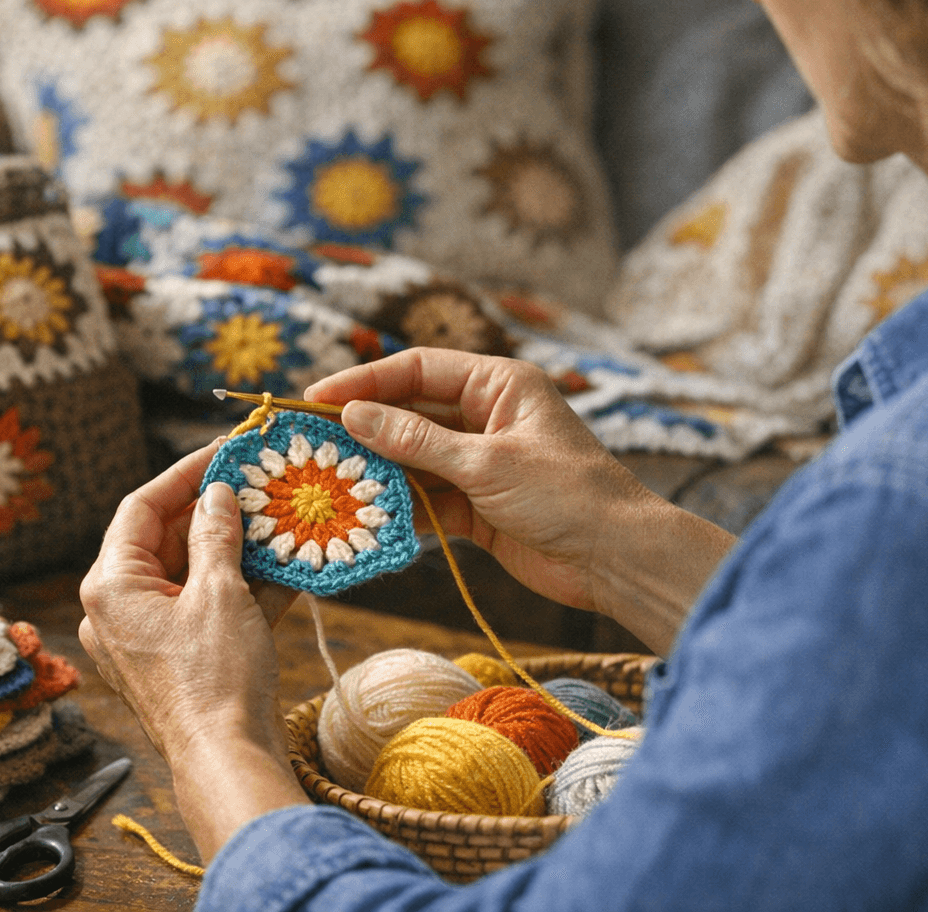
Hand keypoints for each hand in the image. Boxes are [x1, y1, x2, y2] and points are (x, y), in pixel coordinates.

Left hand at [78, 443, 306, 858]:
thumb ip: (217, 534)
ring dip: (235, 547)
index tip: (224, 450)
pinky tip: (286, 564)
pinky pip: (206, 605)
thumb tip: (218, 493)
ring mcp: (147, 634)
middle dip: (216, 511)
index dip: (184, 473)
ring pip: (192, 572)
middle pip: (166, 538)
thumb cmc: (215, 679)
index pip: (141, 507)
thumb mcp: (221, 593)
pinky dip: (240, 585)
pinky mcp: (178, 656)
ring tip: (277, 517)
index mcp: (111, 585)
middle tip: (259, 483)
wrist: (227, 758)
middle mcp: (119, 607)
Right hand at [306, 349, 734, 652]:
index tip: (318, 398)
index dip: (366, 381)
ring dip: (377, 471)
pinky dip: (400, 507)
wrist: (617, 559)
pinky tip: (366, 515)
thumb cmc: (567, 495)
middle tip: (310, 442)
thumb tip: (354, 416)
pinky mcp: (479, 506)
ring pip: (415, 459)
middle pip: (411, 412)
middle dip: (364, 429)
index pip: (419, 369)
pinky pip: (428, 499)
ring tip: (327, 481)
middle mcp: (488, 416)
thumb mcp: (486, 464)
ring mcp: (482, 462)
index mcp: (499, 384)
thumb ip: (416, 442)